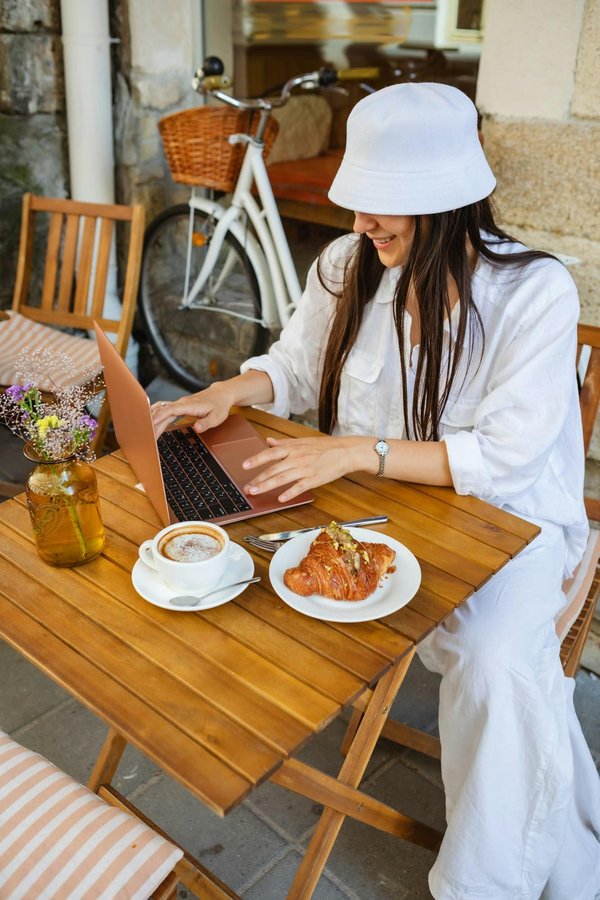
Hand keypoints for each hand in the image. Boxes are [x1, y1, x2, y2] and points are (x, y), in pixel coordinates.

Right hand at [151, 383, 233, 437]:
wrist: (220, 394)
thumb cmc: (219, 406)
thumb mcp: (217, 417)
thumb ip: (206, 423)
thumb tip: (197, 428)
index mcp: (189, 405)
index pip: (170, 410)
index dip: (159, 417)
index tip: (150, 426)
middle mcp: (181, 403)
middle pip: (162, 412)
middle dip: (152, 424)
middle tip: (146, 437)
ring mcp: (179, 404)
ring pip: (162, 411)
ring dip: (152, 420)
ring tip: (145, 433)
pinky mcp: (179, 406)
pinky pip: (165, 411)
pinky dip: (156, 416)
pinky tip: (149, 422)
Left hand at [242, 434, 364, 501]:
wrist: (345, 451)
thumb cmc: (324, 446)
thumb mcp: (303, 441)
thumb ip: (284, 443)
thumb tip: (269, 441)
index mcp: (293, 448)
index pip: (270, 453)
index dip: (256, 459)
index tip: (244, 465)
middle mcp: (296, 458)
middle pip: (273, 469)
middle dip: (258, 478)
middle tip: (247, 487)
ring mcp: (305, 469)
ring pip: (282, 478)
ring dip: (267, 486)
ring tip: (255, 492)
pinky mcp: (314, 479)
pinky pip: (299, 486)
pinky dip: (289, 493)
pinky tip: (280, 498)